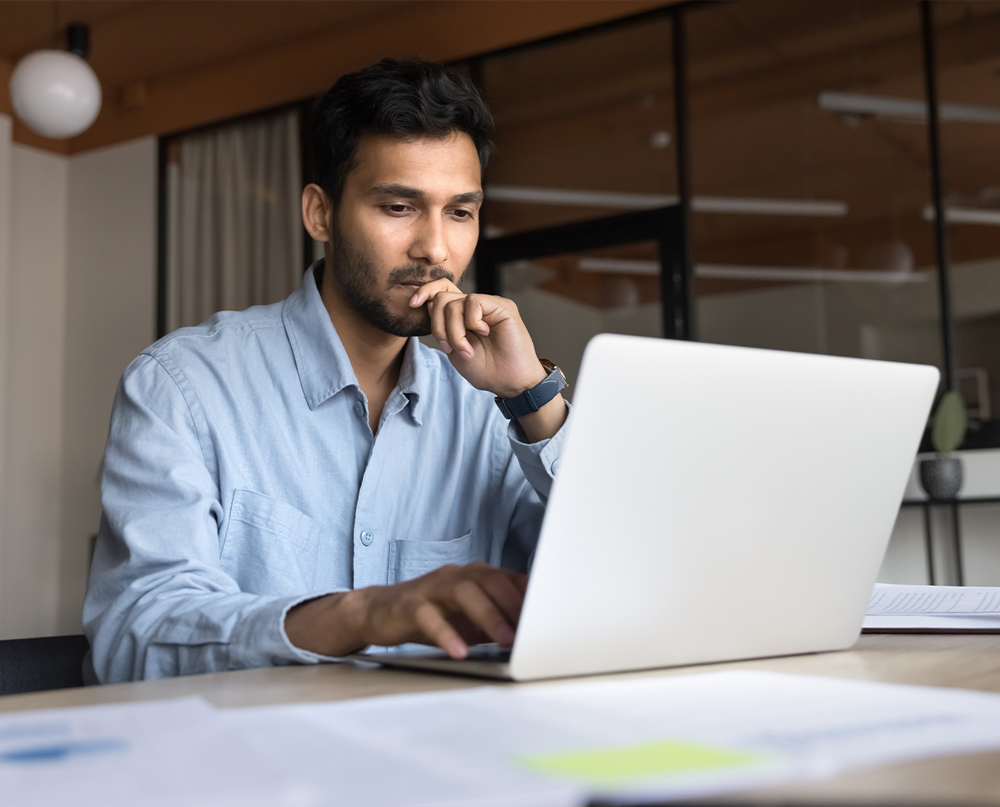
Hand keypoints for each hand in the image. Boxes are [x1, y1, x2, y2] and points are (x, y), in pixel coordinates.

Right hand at [285, 562, 527, 658]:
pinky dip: (447, 634)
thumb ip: (498, 621)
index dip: (532, 598)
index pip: (510, 580)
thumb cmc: (433, 614)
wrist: (379, 611)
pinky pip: (430, 616)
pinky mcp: (410, 604)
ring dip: (489, 615)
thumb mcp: (470, 619)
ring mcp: (433, 587)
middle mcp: (458, 575)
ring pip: (464, 591)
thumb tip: (532, 636)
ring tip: (505, 639)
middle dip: (514, 604)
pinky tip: (460, 651)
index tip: (552, 618)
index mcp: (476, 576)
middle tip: (531, 630)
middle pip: (491, 580)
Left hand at [408, 279, 545, 397]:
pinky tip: (484, 333)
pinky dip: (471, 323)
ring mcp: (489, 305)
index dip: (424, 291)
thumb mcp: (454, 349)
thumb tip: (428, 302)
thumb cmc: (486, 370)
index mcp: (463, 315)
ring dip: (454, 332)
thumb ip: (443, 327)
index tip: (412, 304)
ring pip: (453, 303)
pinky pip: (473, 303)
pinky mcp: (502, 306)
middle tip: (449, 347)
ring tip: (466, 350)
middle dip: (438, 326)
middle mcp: (475, 307)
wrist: (508, 383)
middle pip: (441, 297)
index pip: (441, 290)